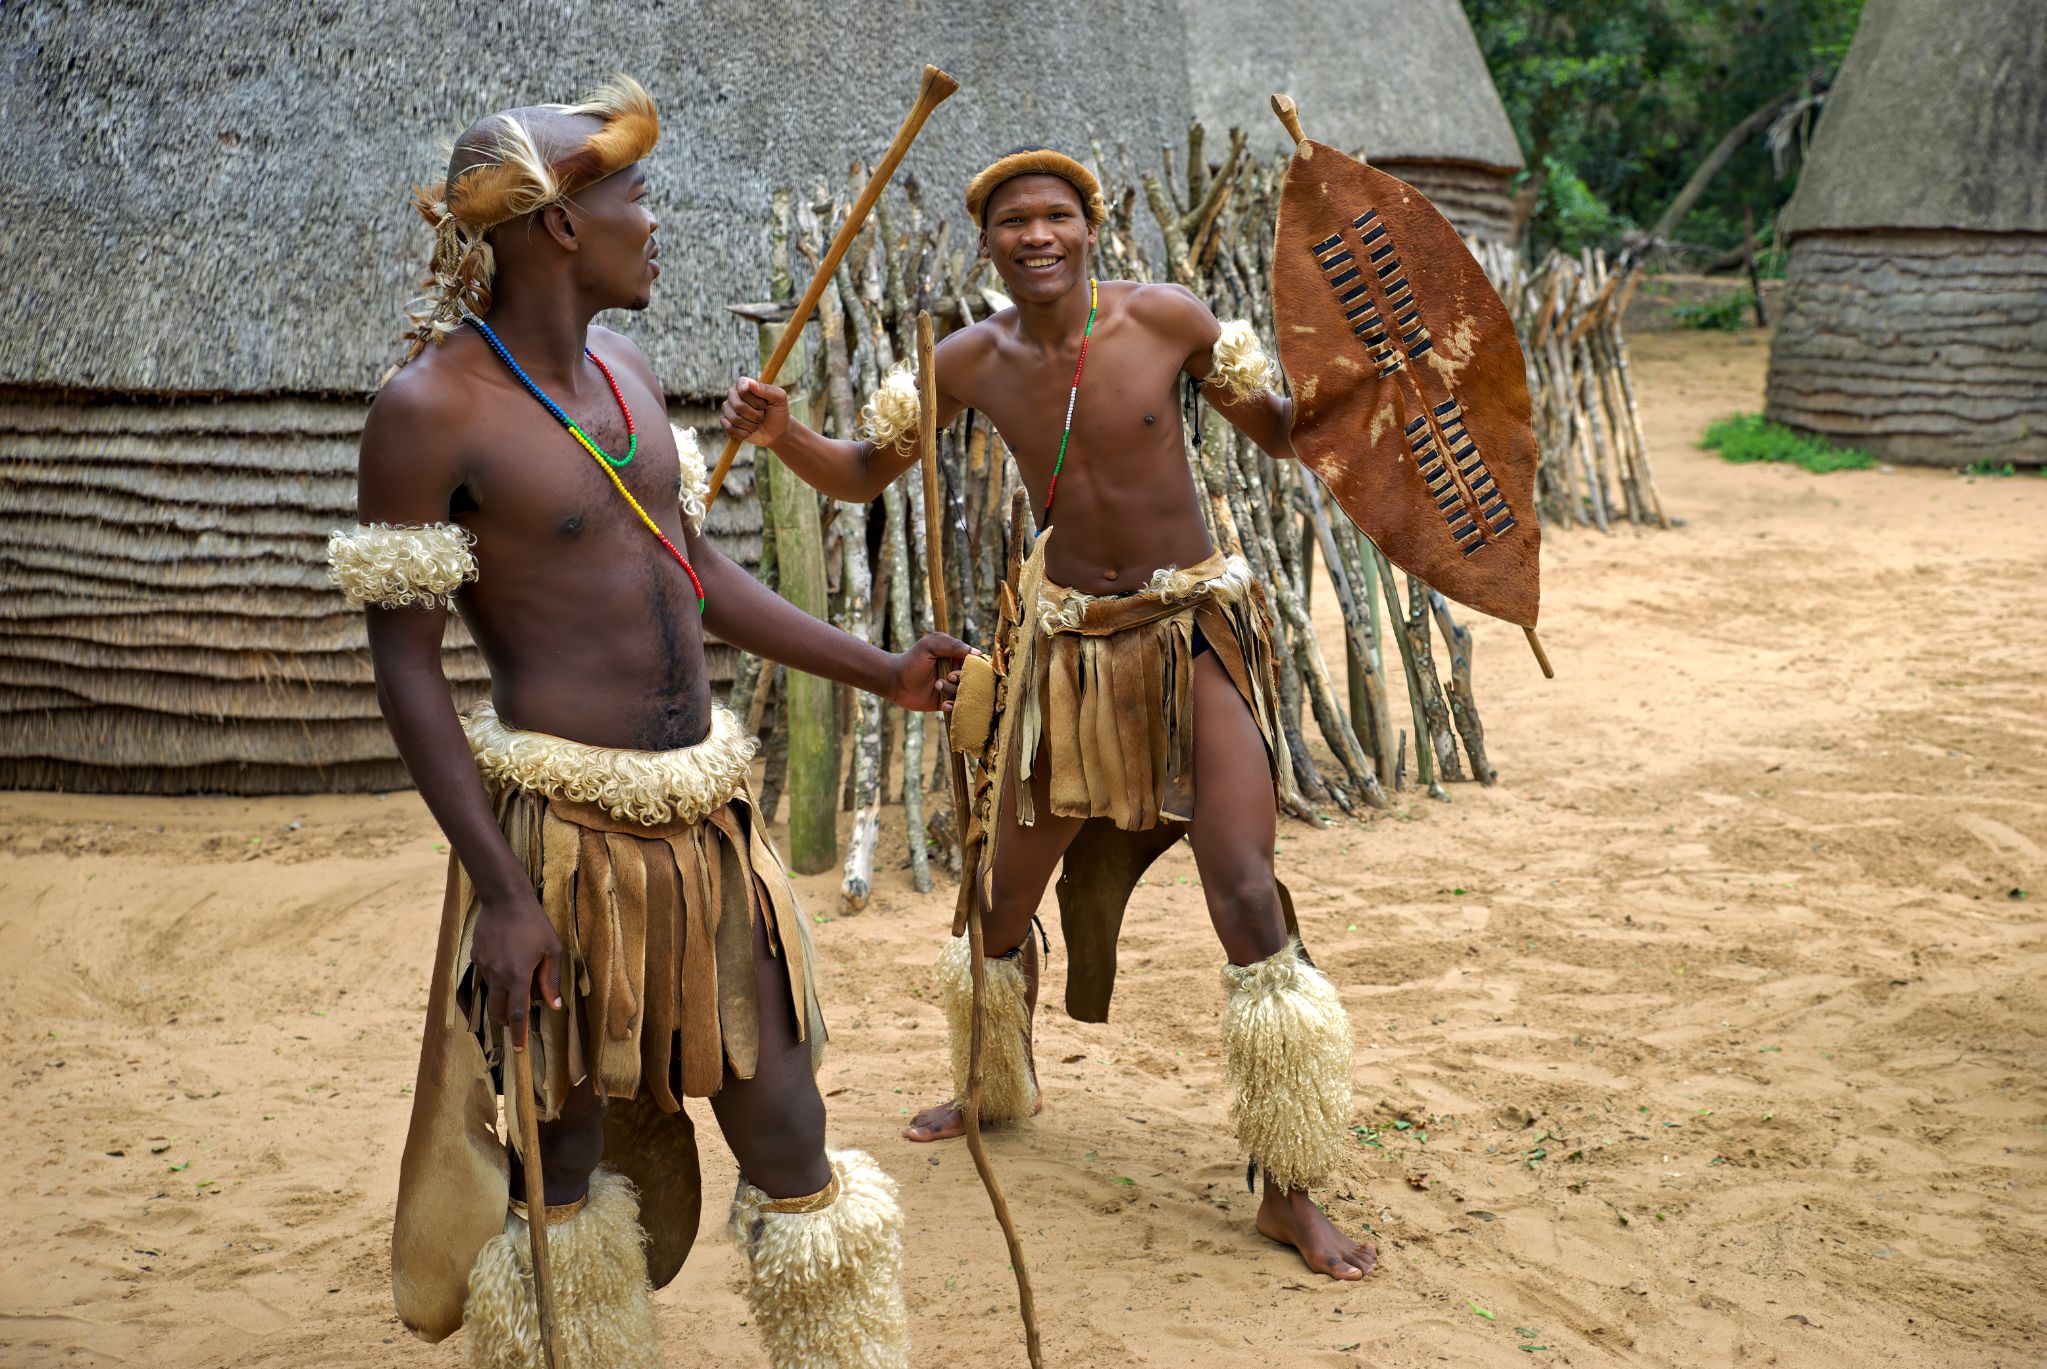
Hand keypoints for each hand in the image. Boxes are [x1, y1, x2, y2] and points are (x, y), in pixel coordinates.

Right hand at [472, 886, 563, 1050]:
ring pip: (491, 992)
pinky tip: (506, 962)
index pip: (517, 1013)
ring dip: (502, 999)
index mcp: (518, 976)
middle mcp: (497, 975)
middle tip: (516, 1025)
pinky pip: (486, 974)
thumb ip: (552, 980)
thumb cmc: (534, 923)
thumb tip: (555, 1006)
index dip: (519, 1033)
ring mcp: (484, 966)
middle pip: (499, 1010)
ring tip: (514, 991)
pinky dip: (496, 977)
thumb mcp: (552, 950)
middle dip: (507, 1022)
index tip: (520, 1049)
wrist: (504, 899)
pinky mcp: (476, 956)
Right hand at [720, 377, 789, 447]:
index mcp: (745, 384)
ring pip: (734, 419)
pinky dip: (744, 433)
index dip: (756, 401)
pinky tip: (750, 431)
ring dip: (751, 425)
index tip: (764, 405)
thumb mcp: (779, 398)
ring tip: (756, 423)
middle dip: (755, 415)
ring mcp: (728, 409)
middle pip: (738, 406)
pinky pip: (730, 429)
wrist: (776, 431)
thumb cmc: (778, 412)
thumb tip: (751, 383)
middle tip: (762, 416)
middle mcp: (733, 394)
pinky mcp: (726, 423)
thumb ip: (768, 389)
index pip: (743, 390)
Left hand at [888, 632, 975, 712]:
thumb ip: (952, 645)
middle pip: (974, 680)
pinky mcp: (946, 702)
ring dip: (953, 691)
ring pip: (966, 694)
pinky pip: (958, 707)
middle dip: (963, 680)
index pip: (976, 663)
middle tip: (949, 677)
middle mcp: (956, 673)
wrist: (895, 681)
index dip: (972, 667)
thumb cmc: (911, 660)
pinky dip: (953, 706)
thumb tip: (977, 653)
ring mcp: (952, 688)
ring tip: (938, 686)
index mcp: (955, 657)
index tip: (959, 667)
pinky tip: (943, 703)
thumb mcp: (930, 645)